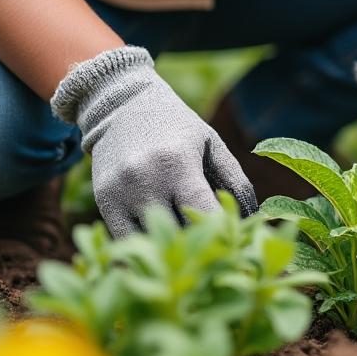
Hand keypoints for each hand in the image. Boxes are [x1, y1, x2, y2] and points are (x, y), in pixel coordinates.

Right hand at [51, 46, 256, 236]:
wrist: (122, 105)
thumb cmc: (177, 127)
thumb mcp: (211, 144)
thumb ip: (235, 179)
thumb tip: (252, 218)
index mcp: (177, 163)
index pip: (204, 213)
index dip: (222, 233)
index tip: (235, 241)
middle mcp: (145, 180)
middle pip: (179, 232)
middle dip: (202, 244)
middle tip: (218, 250)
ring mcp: (120, 192)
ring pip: (151, 241)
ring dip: (173, 248)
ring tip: (191, 247)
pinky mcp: (103, 200)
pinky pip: (127, 239)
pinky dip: (146, 246)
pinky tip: (163, 242)